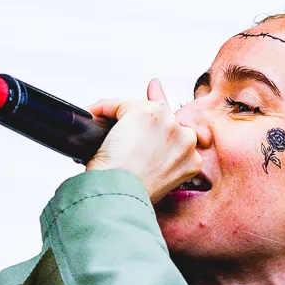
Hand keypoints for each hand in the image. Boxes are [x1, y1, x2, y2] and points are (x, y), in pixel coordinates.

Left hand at [85, 80, 201, 201]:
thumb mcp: (154, 184)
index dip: (162, 117)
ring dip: (120, 116)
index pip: (179, 130)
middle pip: (160, 117)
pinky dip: (103, 109)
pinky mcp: (144, 112)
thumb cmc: (131, 195)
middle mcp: (184, 138)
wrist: (121, 194)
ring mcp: (167, 123)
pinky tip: (94, 118)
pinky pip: (119, 104)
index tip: (155, 89)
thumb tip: (143, 145)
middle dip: (138, 120)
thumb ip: (157, 162)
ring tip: (100, 130)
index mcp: (191, 158)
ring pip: (139, 109)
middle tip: (118, 128)